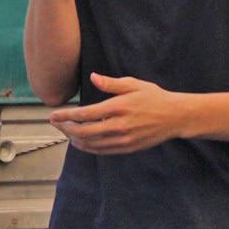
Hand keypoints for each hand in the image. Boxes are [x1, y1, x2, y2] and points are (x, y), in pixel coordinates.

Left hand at [48, 72, 187, 154]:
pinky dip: (88, 148)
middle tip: (55, 123)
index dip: (65, 116)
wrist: (175, 117)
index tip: (53, 114)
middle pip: (84, 132)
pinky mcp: (128, 148)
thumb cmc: (153, 97)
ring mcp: (123, 140)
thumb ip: (111, 84)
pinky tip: (80, 142)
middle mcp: (119, 126)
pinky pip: (102, 151)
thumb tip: (92, 77)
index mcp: (118, 108)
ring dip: (74, 139)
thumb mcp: (133, 84)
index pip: (84, 114)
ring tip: (65, 131)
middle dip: (65, 128)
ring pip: (91, 144)